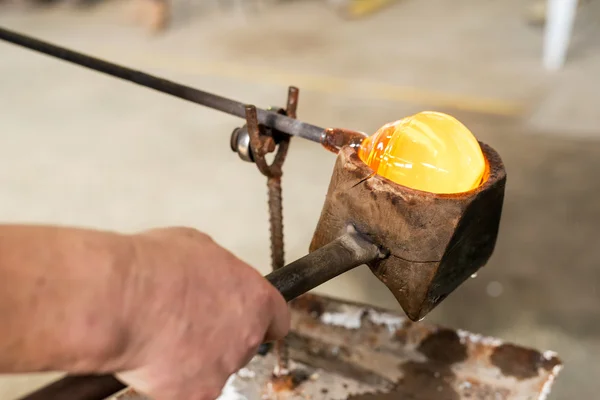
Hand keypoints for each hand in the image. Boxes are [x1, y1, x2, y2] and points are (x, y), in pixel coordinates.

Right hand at [116, 227, 289, 399]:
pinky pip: (185, 389)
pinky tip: (151, 357)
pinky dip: (169, 379)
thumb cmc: (156, 267)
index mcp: (255, 300)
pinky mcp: (196, 394)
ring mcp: (222, 369)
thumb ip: (218, 270)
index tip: (248, 319)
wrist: (121, 299)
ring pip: (213, 369)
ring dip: (194, 359)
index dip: (260, 319)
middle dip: (221, 337)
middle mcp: (247, 338)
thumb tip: (211, 275)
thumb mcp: (198, 247)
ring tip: (163, 337)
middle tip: (190, 324)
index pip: (276, 319)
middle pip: (243, 345)